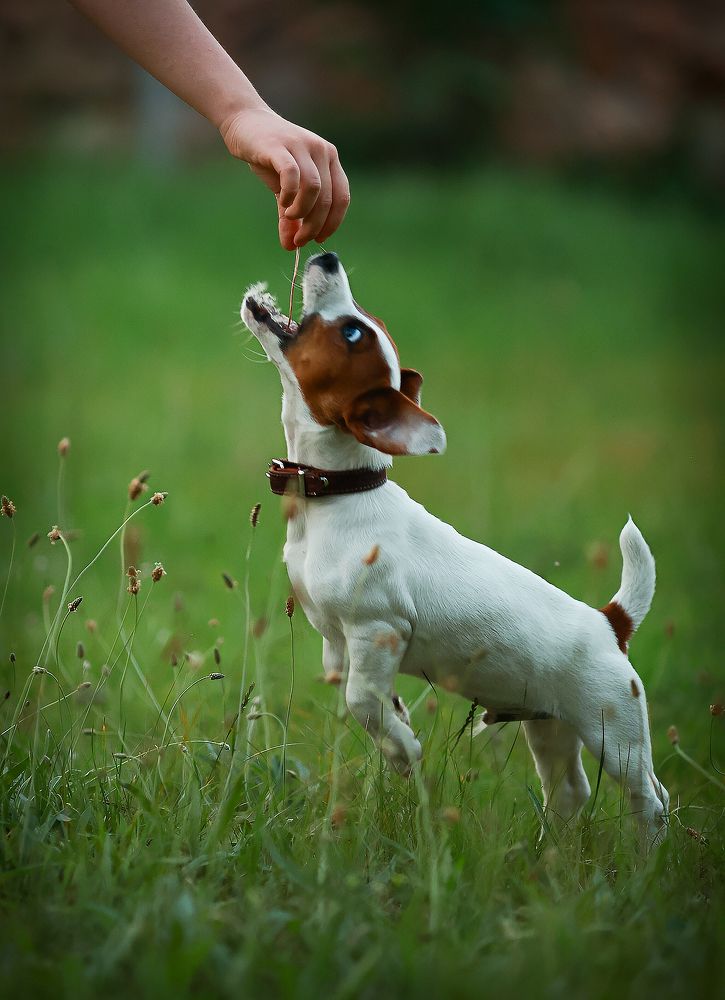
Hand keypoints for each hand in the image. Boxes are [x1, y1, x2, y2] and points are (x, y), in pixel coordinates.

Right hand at [219, 107, 349, 250]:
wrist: (244, 122)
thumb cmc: (269, 157)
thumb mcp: (284, 190)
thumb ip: (289, 217)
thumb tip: (290, 247)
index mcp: (330, 160)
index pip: (342, 198)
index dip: (333, 223)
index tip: (319, 238)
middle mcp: (322, 151)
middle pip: (327, 199)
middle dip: (314, 225)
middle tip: (300, 239)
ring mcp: (302, 146)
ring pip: (314, 189)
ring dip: (303, 212)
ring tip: (290, 217)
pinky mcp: (281, 147)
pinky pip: (293, 176)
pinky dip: (290, 195)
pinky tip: (282, 202)